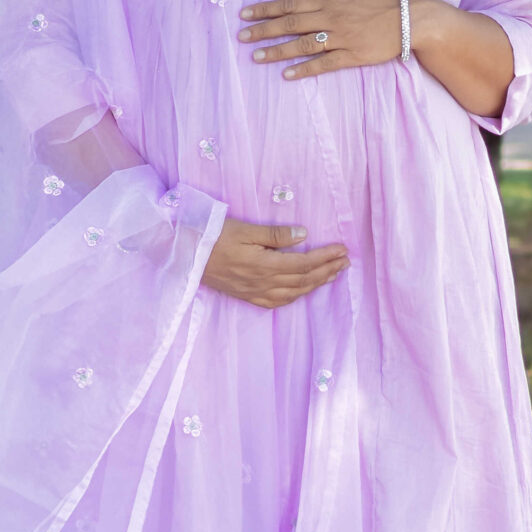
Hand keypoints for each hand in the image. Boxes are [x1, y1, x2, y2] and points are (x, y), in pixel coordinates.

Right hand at [202, 218, 348, 306]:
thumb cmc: (213, 236)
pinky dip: (296, 297)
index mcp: (264, 265)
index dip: (325, 257)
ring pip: (294, 293)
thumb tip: (303, 234)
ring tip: (333, 275)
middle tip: (345, 262)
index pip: (304, 263)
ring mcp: (255, 293)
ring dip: (316, 284)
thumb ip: (275, 234)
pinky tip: (304, 291)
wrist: (186, 257)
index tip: (342, 250)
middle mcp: (262, 283)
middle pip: (304, 280)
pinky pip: (278, 302)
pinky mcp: (247, 297)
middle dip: (328, 271)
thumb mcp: (244, 229)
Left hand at [239, 0, 408, 77]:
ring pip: (302, 45)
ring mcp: (340, 37)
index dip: (266, 9)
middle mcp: (331, 17)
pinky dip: (304, 69)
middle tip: (242, 37)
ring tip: (256, 57)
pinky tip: (286, 75)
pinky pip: (323, 64)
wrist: (410, 16)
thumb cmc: (381, 0)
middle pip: (290, 24)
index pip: (290, 4)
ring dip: (277, 51)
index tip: (245, 14)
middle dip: (263, 30)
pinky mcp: (352, 55)